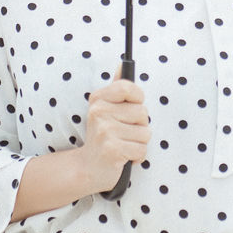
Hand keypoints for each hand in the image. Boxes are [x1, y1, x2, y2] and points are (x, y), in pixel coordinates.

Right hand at [82, 62, 151, 194]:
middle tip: (123, 133)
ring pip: (145, 133)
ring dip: (139, 143)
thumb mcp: (105, 108)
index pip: (127, 87)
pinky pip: (142, 149)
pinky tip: (123, 157)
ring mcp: (105, 131)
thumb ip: (116, 88)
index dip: (137, 98)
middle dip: (140, 126)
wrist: (87, 168)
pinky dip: (137, 157)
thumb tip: (122, 64)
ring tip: (123, 145)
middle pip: (143, 112)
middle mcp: (99, 113)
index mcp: (98, 99)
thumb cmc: (103, 136)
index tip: (132, 106)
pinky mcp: (112, 150)